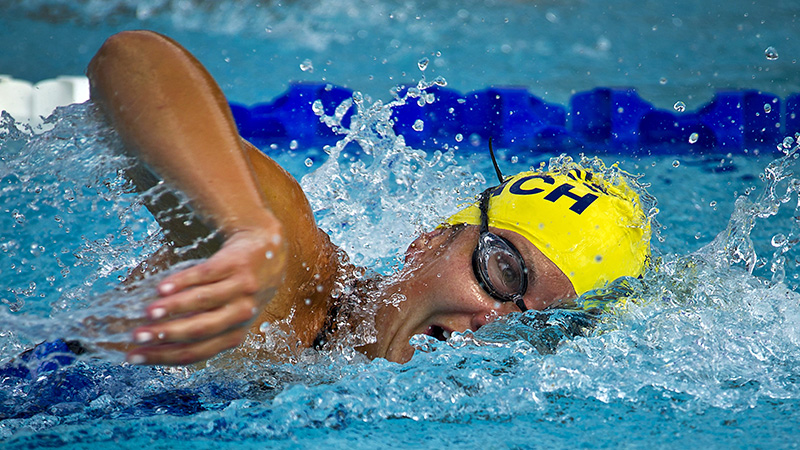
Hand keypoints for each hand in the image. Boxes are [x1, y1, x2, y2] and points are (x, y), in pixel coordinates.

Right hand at [125, 224, 285, 364]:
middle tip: (137, 336)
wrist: (266, 249)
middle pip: (200, 330)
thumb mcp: (225, 314)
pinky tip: (162, 287)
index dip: (163, 357)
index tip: (133, 357)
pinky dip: (183, 282)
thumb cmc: (237, 289)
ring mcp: (241, 288)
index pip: (195, 352)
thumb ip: (195, 326)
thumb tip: (146, 340)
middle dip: (166, 335)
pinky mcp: (236, 264)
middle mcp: (241, 314)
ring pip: (204, 302)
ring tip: (148, 312)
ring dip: (173, 308)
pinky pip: (207, 274)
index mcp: (233, 334)